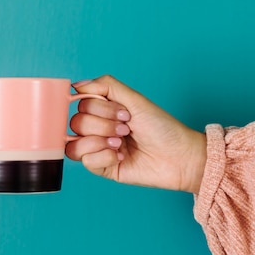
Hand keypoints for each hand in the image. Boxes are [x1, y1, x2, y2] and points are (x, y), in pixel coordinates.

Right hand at [66, 75, 206, 193]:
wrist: (179, 156)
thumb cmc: (163, 128)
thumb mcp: (135, 99)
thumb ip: (105, 86)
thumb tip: (76, 85)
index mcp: (106, 111)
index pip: (81, 104)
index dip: (99, 107)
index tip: (124, 112)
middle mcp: (100, 129)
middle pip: (77, 123)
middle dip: (104, 124)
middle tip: (127, 129)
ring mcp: (101, 150)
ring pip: (75, 144)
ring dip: (100, 141)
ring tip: (122, 144)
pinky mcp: (104, 169)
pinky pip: (86, 162)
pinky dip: (104, 157)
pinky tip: (121, 157)